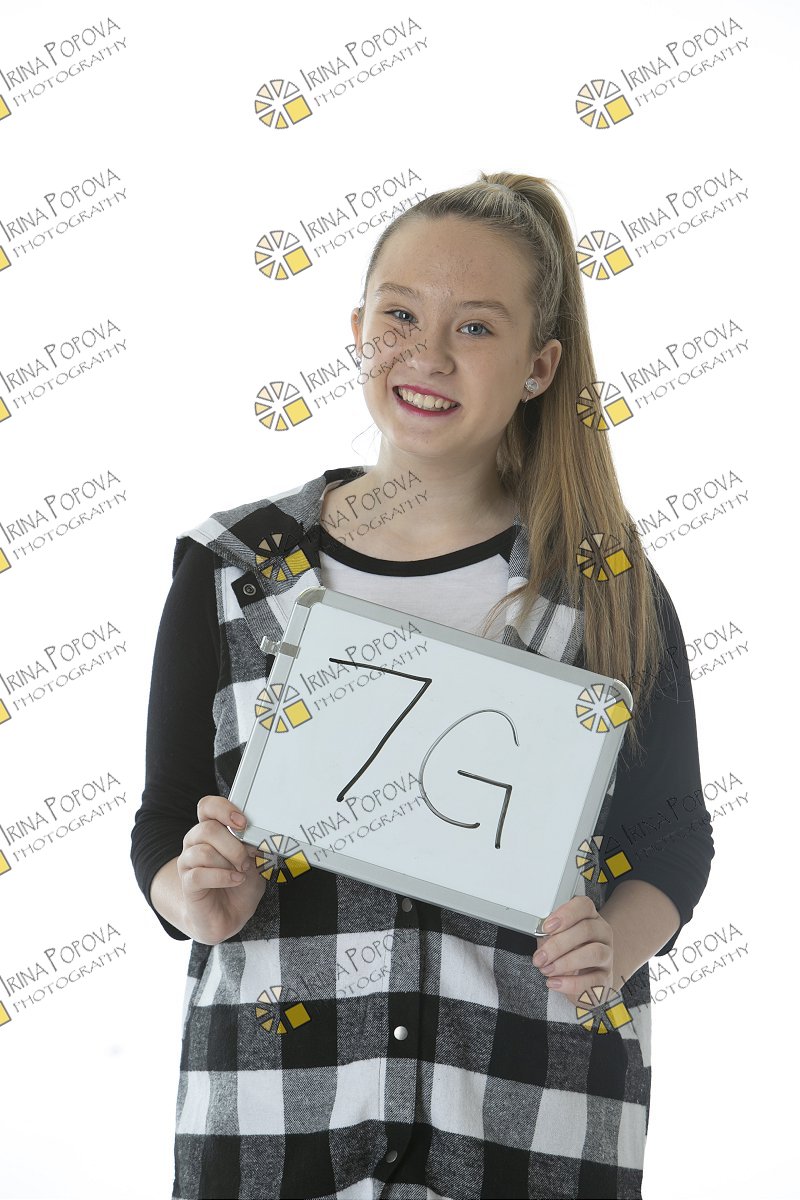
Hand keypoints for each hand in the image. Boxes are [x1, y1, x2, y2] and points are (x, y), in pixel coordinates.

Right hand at [176, 794, 265, 943]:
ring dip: (228, 862)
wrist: (229, 915)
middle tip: (247, 858)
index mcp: (210, 830)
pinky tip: (235, 879)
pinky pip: (199, 874)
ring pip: (203, 851)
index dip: (223, 809)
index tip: (242, 822)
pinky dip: (223, 876)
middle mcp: (195, 843)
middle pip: (207, 829)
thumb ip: (254, 845)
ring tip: (241, 872)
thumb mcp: (255, 860)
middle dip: (233, 844)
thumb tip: (260, 835)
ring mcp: (188, 863)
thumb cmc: (239, 884)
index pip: (207, 807)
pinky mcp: (187, 884)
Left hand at [531, 895, 614, 1004]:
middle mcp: (602, 933)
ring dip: (566, 963)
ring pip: (594, 953)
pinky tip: (555, 983)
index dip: (566, 914)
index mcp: (590, 917)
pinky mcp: (606, 978)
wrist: (587, 976)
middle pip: (586, 930)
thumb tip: (539, 934)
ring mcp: (607, 955)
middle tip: (540, 957)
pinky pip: (594, 981)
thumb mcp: (556, 937)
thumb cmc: (567, 951)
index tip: (546, 927)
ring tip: (547, 970)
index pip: (584, 906)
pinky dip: (572, 983)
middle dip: (558, 944)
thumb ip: (550, 934)